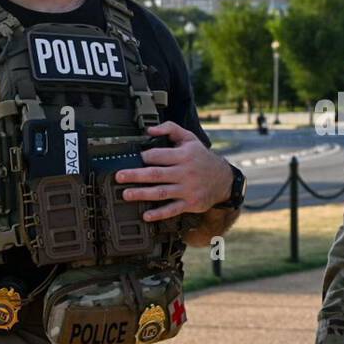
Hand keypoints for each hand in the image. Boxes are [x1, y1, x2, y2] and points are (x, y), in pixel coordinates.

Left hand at [116, 121, 233, 221]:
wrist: (224, 179)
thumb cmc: (202, 158)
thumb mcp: (190, 138)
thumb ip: (170, 128)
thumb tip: (150, 130)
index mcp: (183, 155)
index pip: (158, 155)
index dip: (143, 157)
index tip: (130, 159)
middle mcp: (185, 172)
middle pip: (156, 174)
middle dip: (136, 175)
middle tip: (120, 177)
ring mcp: (188, 189)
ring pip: (161, 192)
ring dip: (142, 194)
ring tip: (126, 194)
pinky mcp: (190, 203)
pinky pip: (173, 209)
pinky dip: (159, 213)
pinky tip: (147, 215)